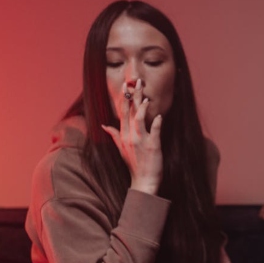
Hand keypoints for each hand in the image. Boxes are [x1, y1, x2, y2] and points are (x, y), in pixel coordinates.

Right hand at [101, 79, 163, 194]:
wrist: (143, 181)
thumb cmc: (134, 165)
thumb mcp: (121, 149)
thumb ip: (114, 135)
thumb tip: (104, 125)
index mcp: (124, 135)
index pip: (122, 113)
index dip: (124, 98)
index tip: (126, 86)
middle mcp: (130, 136)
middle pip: (130, 112)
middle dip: (133, 96)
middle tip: (136, 81)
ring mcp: (141, 141)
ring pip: (139, 120)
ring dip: (142, 107)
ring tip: (145, 97)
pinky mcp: (152, 146)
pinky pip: (154, 132)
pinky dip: (156, 124)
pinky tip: (158, 116)